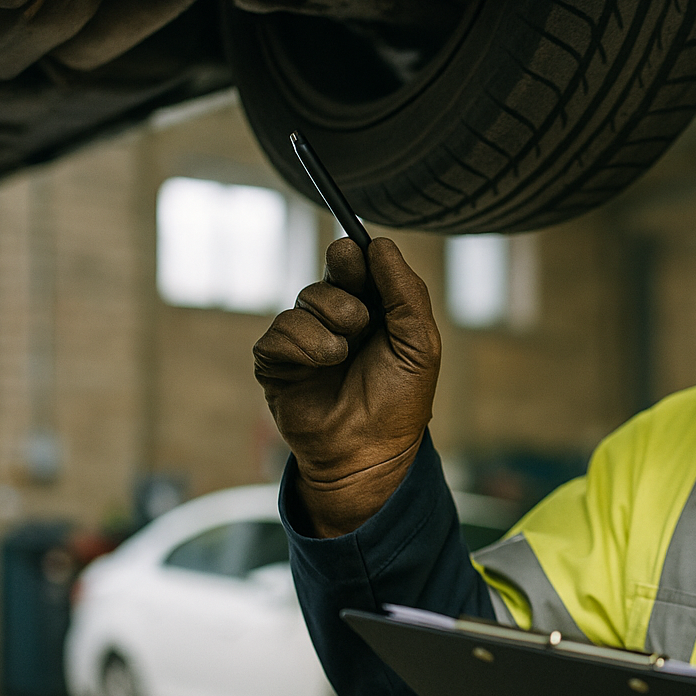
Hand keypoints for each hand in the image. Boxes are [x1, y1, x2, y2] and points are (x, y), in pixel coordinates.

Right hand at [254, 237, 439, 537]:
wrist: (370, 451)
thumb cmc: (399, 401)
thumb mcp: (419, 344)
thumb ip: (406, 293)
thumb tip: (380, 244)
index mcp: (375, 309)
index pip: (363, 262)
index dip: (361, 254)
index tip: (364, 255)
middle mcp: (339, 317)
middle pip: (334, 268)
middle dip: (347, 283)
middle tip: (361, 313)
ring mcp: (305, 336)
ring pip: (308, 297)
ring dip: (334, 321)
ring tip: (347, 354)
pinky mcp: (276, 358)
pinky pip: (282, 329)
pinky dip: (307, 343)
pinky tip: (326, 364)